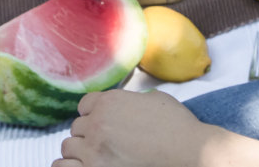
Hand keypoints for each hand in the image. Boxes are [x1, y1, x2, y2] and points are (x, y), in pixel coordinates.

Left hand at [54, 90, 214, 166]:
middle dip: (89, 135)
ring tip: (97, 158)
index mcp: (109, 102)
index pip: (84, 105)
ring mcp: (94, 150)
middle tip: (105, 144)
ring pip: (69, 148)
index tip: (101, 123)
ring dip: (80, 152)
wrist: (190, 153)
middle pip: (76, 128)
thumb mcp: (155, 100)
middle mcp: (97, 123)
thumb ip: (132, 100)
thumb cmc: (178, 128)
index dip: (93, 114)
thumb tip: (128, 105)